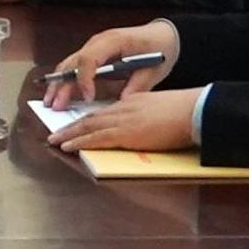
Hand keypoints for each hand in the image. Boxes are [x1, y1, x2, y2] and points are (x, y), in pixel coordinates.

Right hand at [48, 19, 176, 104]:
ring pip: (69, 64)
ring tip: (50, 103)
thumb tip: (121, 104)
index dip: (84, 79)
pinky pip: (75, 66)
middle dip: (62, 84)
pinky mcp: (94, 54)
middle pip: (73, 62)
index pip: (89, 58)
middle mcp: (98, 42)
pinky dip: (66, 80)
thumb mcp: (153, 69)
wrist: (164, 36)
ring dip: (59, 83)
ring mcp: (94, 47)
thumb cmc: (160, 49)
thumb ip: (137, 86)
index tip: (88, 97)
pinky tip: (60, 95)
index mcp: (113, 41)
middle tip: (55, 105)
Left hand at [51, 88, 193, 152]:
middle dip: (72, 126)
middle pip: (92, 117)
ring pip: (89, 126)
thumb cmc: (185, 112)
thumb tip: (141, 127)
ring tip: (55, 140)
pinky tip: (67, 146)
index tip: (78, 124)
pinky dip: (79, 142)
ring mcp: (123, 120)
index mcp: (133, 102)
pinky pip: (96, 138)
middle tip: (56, 133)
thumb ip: (146, 116)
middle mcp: (124, 108)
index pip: (105, 111)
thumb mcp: (160, 109)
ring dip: (69, 134)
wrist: (193, 111)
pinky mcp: (125, 133)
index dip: (89, 119)